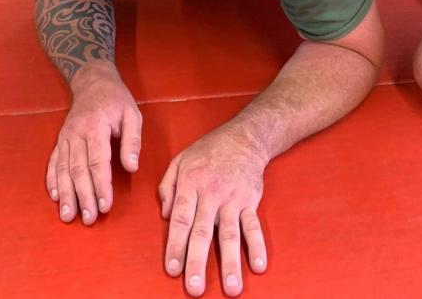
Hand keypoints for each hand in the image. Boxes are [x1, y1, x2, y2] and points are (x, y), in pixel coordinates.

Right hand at [47, 62, 142, 225]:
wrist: (92, 81)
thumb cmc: (116, 100)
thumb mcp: (132, 113)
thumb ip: (132, 140)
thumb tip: (132, 167)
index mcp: (95, 126)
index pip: (97, 161)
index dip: (101, 185)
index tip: (105, 205)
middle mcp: (76, 133)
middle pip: (78, 169)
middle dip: (83, 196)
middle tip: (89, 219)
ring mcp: (65, 137)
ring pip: (63, 169)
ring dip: (66, 194)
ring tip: (68, 216)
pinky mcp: (60, 140)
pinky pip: (53, 162)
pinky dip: (52, 180)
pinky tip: (55, 196)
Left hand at [158, 126, 267, 296]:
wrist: (245, 137)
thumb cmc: (208, 150)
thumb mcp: (180, 160)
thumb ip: (167, 186)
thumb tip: (164, 216)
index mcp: (190, 183)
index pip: (181, 218)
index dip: (176, 244)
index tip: (172, 269)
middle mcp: (212, 192)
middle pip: (203, 231)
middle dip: (198, 260)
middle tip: (195, 287)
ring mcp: (233, 198)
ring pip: (230, 233)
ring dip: (230, 261)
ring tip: (230, 288)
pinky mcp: (250, 200)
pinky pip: (254, 225)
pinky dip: (257, 246)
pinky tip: (257, 265)